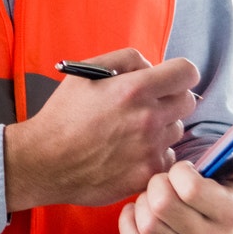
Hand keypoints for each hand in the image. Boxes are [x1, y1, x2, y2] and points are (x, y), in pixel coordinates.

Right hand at [2, 50, 200, 210]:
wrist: (45, 161)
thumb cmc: (63, 116)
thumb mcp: (85, 73)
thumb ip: (125, 59)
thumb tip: (151, 66)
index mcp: (134, 88)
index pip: (187, 73)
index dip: (180, 74)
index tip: (170, 81)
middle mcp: (148, 117)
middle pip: (187, 101)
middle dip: (171, 99)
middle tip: (147, 107)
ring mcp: (150, 148)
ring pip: (177, 131)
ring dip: (162, 129)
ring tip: (133, 133)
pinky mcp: (148, 174)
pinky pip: (168, 158)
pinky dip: (155, 156)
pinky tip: (132, 154)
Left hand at [118, 134, 232, 233]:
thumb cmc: (227, 198)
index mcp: (231, 215)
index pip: (190, 188)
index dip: (178, 171)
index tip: (182, 170)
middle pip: (163, 204)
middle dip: (156, 183)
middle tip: (163, 181)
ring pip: (147, 224)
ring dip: (142, 202)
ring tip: (153, 197)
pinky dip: (129, 224)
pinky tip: (138, 211)